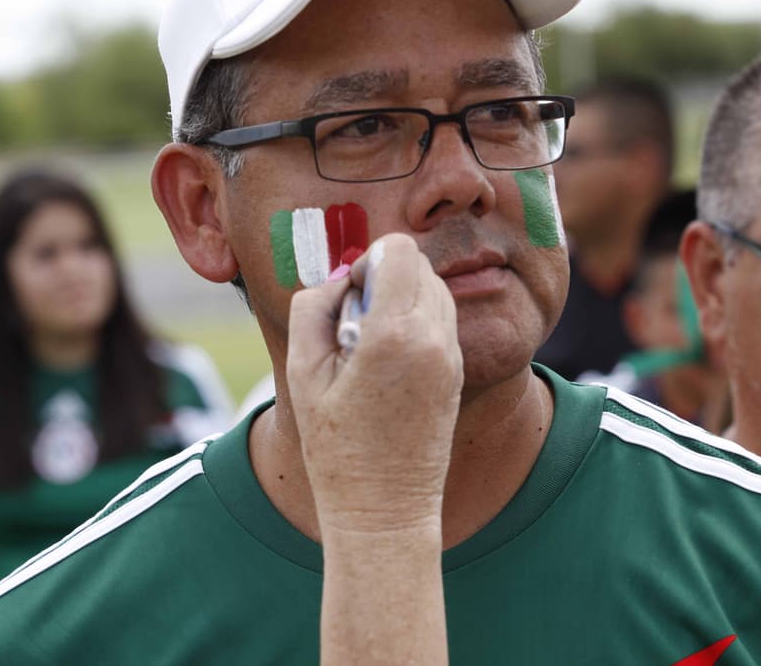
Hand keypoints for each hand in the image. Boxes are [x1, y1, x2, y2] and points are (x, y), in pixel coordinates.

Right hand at [286, 233, 462, 537]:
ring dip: (401, 300)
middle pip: (419, 265)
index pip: (399, 250)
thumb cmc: (336, 446)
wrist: (384, 510)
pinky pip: (440, 321)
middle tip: (354, 324)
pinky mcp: (458, 373)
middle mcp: (435, 338)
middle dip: (384, 279)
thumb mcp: (301, 371)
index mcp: (396, 333)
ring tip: (370, 346)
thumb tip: (341, 277)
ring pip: (433, 290)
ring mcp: (453, 357)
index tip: (348, 296)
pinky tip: (387, 364)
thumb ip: (313, 306)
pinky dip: (414, 325)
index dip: (367, 261)